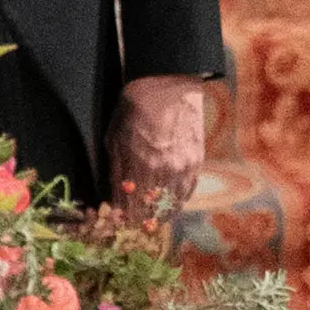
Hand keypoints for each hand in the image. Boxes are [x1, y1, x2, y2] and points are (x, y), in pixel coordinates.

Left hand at [107, 76, 205, 215]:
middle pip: (149, 209)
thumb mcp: (114, 136)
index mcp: (138, 162)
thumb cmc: (135, 107)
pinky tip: (169, 209)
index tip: (112, 221)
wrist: (169, 85)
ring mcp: (183, 167)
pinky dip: (176, 204)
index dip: (118, 216)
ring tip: (148, 223)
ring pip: (171, 205)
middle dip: (136, 220)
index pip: (127, 203)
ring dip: (158, 217)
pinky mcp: (197, 162)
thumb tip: (114, 194)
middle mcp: (162, 169)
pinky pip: (187, 192)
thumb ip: (116, 169)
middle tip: (129, 225)